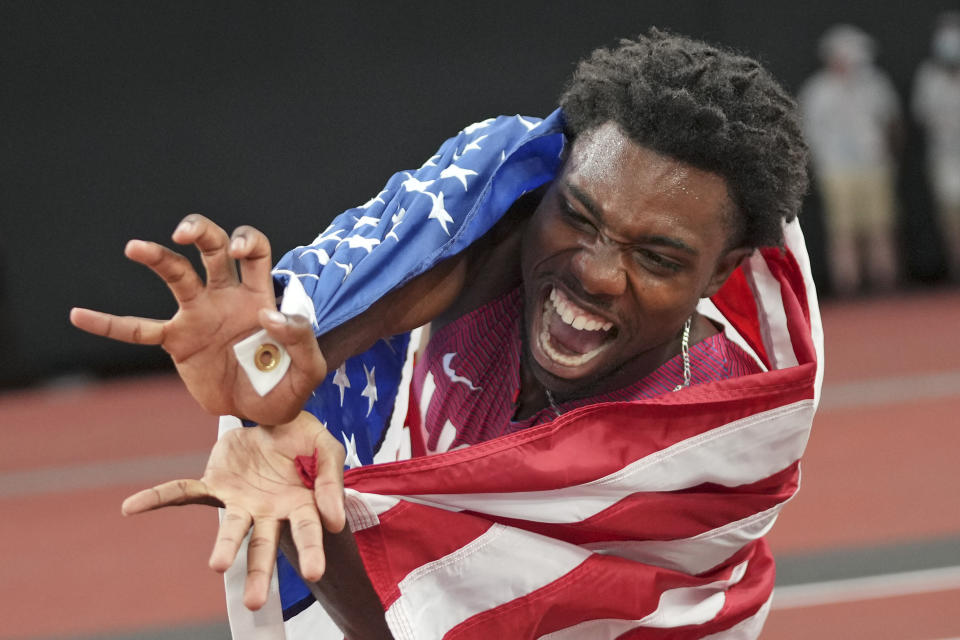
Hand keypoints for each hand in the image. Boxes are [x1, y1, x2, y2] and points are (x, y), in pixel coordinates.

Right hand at [69, 214, 326, 423]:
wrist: (262, 413)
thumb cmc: (288, 384)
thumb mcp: (309, 368)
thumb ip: (301, 339)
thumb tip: (269, 315)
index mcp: (260, 294)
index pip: (254, 251)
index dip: (247, 242)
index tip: (239, 253)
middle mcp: (227, 295)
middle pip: (213, 249)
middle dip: (202, 233)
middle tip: (187, 234)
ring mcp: (199, 315)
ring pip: (176, 276)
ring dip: (157, 258)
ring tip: (135, 247)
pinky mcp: (178, 342)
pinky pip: (140, 330)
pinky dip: (110, 324)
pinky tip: (80, 314)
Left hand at [121, 411, 345, 609]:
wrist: (274, 410)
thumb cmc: (303, 438)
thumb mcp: (326, 449)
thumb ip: (331, 482)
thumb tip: (334, 522)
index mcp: (300, 505)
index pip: (307, 531)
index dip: (311, 551)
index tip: (314, 573)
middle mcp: (268, 511)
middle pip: (264, 545)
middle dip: (260, 573)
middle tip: (254, 602)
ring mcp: (239, 501)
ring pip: (230, 529)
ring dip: (224, 547)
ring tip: (218, 566)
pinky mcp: (214, 484)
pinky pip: (183, 493)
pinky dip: (157, 498)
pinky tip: (131, 507)